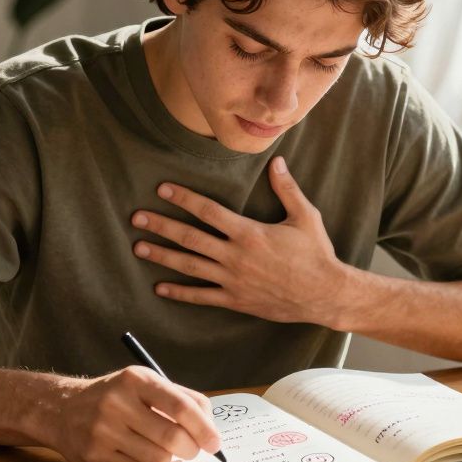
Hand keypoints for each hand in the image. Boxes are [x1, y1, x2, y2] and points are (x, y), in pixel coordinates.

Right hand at [47, 366, 220, 461]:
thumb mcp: (143, 383)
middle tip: (192, 451)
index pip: (180, 405)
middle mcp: (117, 402)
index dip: (203, 427)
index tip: (215, 443)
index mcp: (136, 379)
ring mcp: (103, 430)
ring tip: (165, 452)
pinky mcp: (95, 456)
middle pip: (172, 437)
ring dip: (169, 460)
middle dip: (190, 449)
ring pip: (157, 458)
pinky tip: (140, 456)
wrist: (62, 409)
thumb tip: (211, 425)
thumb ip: (180, 397)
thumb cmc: (114, 396)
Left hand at [132, 156, 349, 325]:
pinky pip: (202, 297)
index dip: (183, 199)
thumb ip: (287, 189)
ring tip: (139, 248)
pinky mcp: (235, 300)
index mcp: (249, 233)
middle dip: (162, 226)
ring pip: (190, 266)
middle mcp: (235, 256)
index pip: (208, 211)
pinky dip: (179, 293)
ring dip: (162, 256)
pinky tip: (160, 288)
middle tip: (137, 218)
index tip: (162, 189)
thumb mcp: (305, 217)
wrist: (324, 294)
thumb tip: (276, 161)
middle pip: (190, 238)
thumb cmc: (316, 254)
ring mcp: (233, 280)